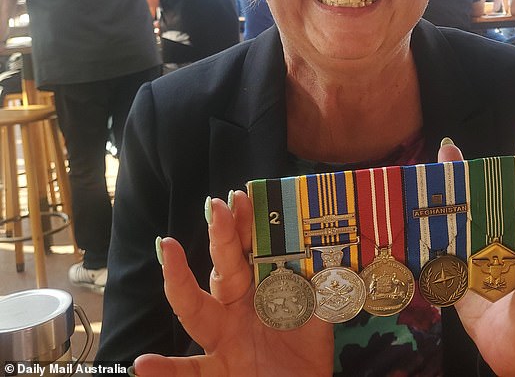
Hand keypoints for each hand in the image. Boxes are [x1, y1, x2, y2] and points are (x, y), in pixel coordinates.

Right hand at [132, 192, 332, 376]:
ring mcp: (222, 338)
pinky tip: (142, 364)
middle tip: (217, 205)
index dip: (246, 224)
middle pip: (224, 266)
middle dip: (221, 234)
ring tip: (167, 246)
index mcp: (259, 289)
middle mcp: (235, 307)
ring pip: (195, 307)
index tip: (242, 196)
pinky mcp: (216, 371)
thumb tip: (331, 255)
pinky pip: (187, 372)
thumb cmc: (304, 354)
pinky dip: (164, 370)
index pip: (251, 250)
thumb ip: (321, 289)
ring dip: (178, 278)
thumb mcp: (317, 317)